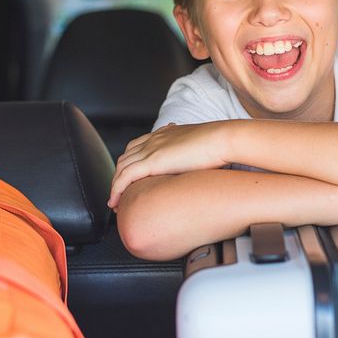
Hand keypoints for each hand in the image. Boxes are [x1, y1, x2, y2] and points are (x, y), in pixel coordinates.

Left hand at [108, 122, 229, 208]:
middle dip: (119, 176)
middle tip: (119, 194)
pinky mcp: (152, 161)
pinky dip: (116, 189)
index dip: (130, 163)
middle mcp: (154, 139)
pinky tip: (115, 202)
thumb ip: (195, 155)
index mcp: (165, 134)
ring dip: (115, 185)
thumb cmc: (219, 145)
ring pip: (122, 168)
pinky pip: (125, 177)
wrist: (222, 139)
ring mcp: (151, 149)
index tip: (130, 178)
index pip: (138, 146)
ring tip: (115, 203)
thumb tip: (202, 166)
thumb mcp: (203, 148)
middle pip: (126, 157)